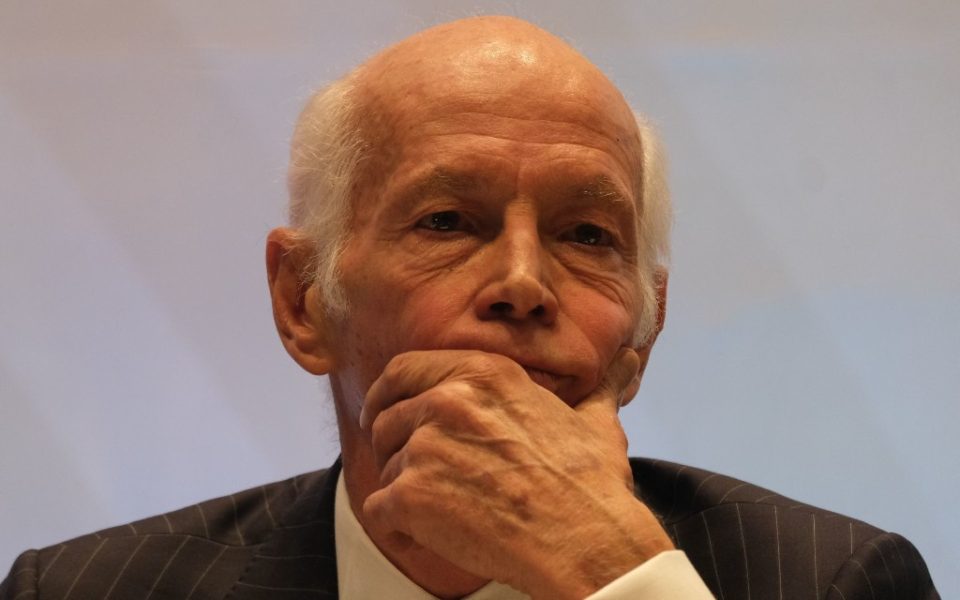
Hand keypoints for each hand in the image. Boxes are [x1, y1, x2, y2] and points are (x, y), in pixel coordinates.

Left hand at [360, 348, 673, 598]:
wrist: (586, 541)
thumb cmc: (592, 486)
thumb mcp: (596, 423)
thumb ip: (600, 388)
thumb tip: (630, 363)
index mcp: (484, 374)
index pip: (404, 369)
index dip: (388, 394)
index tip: (386, 413)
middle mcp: (449, 400)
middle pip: (384, 419)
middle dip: (390, 446)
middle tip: (412, 472)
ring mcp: (427, 445)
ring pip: (385, 466)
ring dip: (403, 490)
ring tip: (441, 512)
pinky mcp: (412, 494)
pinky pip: (379, 509)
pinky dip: (397, 529)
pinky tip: (425, 537)